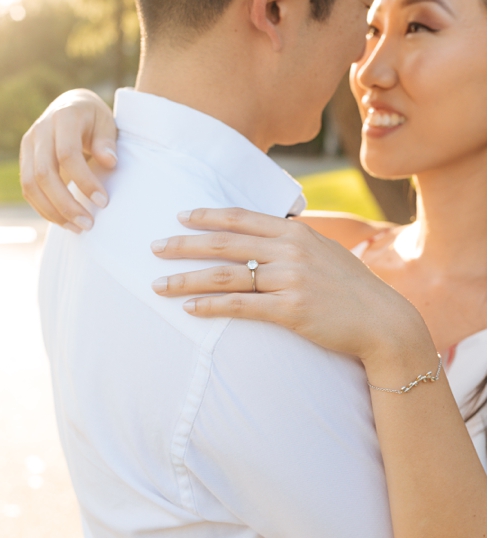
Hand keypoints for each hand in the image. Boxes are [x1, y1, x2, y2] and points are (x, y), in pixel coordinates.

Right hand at [19, 88, 117, 231]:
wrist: (70, 106)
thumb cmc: (93, 118)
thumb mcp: (106, 122)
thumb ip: (107, 141)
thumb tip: (109, 162)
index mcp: (63, 117)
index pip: (67, 154)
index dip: (84, 181)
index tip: (103, 201)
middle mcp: (39, 131)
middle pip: (44, 174)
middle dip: (66, 204)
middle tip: (88, 224)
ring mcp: (28, 146)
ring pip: (31, 186)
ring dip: (53, 212)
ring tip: (77, 228)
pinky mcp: (25, 161)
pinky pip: (28, 190)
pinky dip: (44, 209)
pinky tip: (65, 221)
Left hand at [150, 207, 429, 364]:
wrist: (383, 321)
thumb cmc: (349, 287)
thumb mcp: (323, 251)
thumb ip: (292, 239)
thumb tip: (263, 229)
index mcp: (294, 232)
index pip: (240, 218)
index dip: (206, 216)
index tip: (179, 217)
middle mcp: (289, 251)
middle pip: (224, 243)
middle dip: (183, 245)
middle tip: (153, 247)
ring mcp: (289, 280)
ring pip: (224, 276)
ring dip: (186, 280)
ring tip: (158, 285)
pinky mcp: (290, 310)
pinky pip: (241, 306)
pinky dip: (210, 306)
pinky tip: (189, 308)